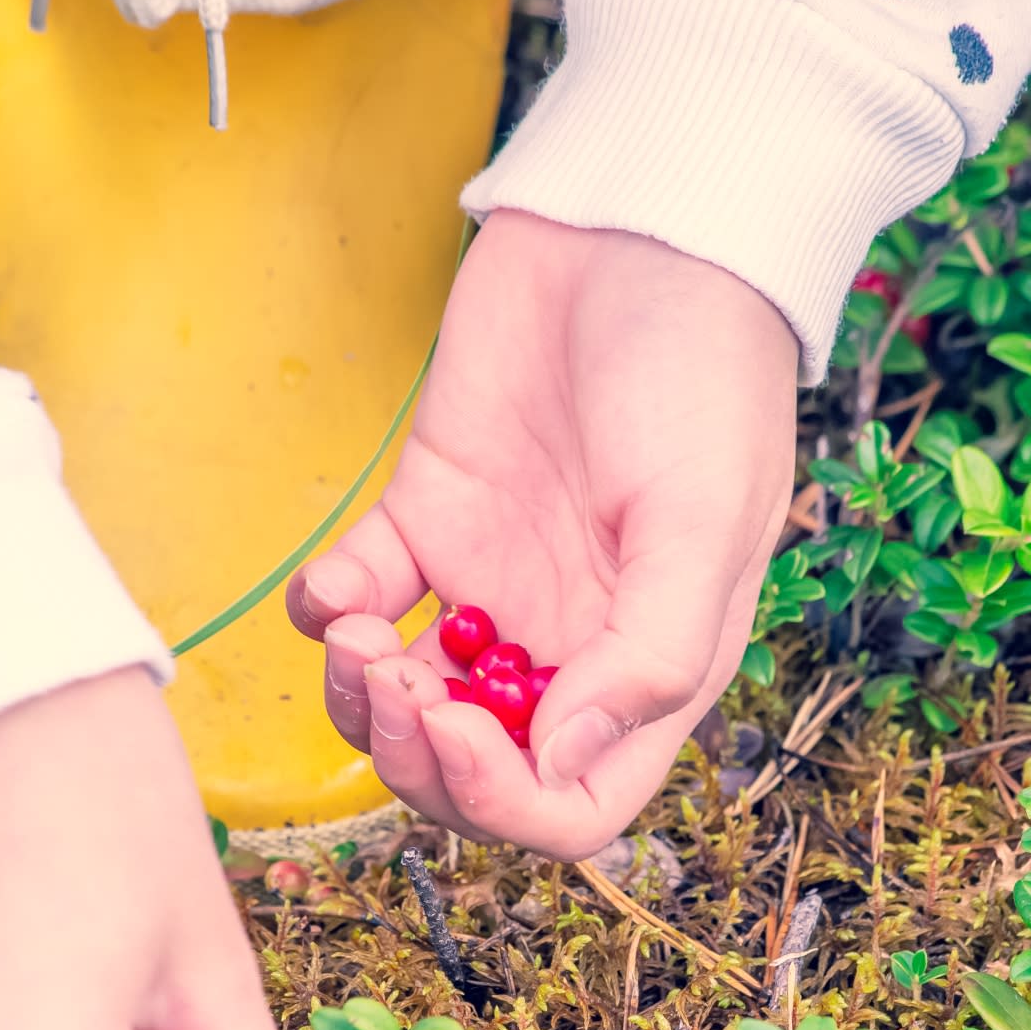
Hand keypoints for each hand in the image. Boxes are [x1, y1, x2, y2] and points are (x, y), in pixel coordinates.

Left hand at [288, 211, 798, 859]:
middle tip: (393, 682)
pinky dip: (326, 607)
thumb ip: (650, 654)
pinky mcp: (427, 514)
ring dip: (361, 696)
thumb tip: (564, 758)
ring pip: (402, 698)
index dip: (503, 802)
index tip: (460, 735)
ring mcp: (490, 583)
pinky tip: (336, 581)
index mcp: (645, 663)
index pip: (571, 802)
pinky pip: (359, 595)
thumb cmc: (700, 368)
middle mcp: (564, 642)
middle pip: (471, 767)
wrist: (637, 227)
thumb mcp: (704, 519)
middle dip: (416, 755)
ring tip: (360, 632)